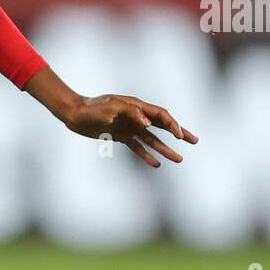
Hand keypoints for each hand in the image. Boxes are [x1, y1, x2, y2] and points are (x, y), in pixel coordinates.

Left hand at [64, 93, 197, 166]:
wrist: (74, 114)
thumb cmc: (91, 108)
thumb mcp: (109, 107)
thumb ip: (129, 112)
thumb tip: (147, 123)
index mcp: (136, 106)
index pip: (161, 115)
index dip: (173, 125)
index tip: (180, 136)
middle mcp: (136, 116)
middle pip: (163, 126)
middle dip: (179, 133)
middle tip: (195, 141)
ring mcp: (129, 127)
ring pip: (152, 140)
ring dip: (166, 149)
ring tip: (179, 159)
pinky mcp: (121, 136)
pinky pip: (137, 147)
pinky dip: (146, 155)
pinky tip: (156, 164)